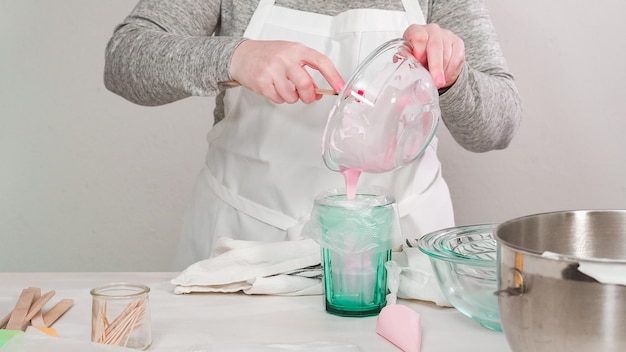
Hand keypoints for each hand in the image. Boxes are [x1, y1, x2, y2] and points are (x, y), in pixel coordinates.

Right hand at [229, 40, 343, 103]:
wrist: (243, 55)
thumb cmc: (270, 55)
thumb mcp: (291, 56)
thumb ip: (307, 71)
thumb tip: (319, 92)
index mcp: (297, 50)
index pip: (321, 62)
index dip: (333, 76)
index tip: (340, 88)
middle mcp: (285, 58)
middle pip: (306, 84)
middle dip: (308, 96)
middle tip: (307, 97)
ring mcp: (272, 70)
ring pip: (292, 96)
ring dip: (292, 97)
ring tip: (285, 88)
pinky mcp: (262, 83)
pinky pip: (279, 99)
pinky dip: (280, 98)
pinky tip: (274, 88)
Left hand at [403, 24, 464, 88]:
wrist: (430, 58)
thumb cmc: (415, 58)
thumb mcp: (406, 59)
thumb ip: (404, 61)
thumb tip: (403, 66)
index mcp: (415, 31)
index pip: (419, 37)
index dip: (420, 53)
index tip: (420, 66)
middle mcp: (432, 30)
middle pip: (435, 46)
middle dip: (436, 66)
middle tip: (436, 82)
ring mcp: (446, 35)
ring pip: (447, 55)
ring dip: (442, 72)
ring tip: (436, 81)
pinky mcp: (458, 43)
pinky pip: (456, 59)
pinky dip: (450, 71)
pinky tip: (444, 77)